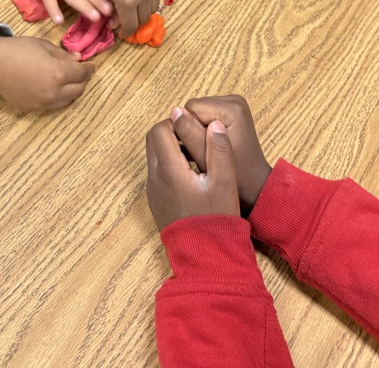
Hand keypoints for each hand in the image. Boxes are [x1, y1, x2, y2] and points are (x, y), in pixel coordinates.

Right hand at [0, 34, 94, 110]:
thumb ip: (63, 55)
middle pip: (79, 90)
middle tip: (81, 72)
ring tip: (68, 81)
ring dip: (72, 91)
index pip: (82, 74)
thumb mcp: (44, 46)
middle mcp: (53, 92)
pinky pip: (52, 106)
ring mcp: (43, 103)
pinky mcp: (32, 108)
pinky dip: (57, 98)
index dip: (89, 69)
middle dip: (83, 80)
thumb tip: (78, 59)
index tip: (91, 65)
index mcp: (58, 74)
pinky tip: (52, 88)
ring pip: (67, 101)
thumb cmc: (18, 49)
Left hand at [91, 0, 159, 36]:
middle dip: (134, 23)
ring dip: (143, 12)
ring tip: (133, 9)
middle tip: (125, 21)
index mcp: (128, 2)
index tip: (120, 32)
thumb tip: (117, 23)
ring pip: (153, 8)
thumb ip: (113, 11)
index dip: (125, 32)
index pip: (131, 26)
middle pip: (143, 19)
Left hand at [146, 117, 239, 231]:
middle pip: (153, 140)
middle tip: (195, 139)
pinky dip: (169, 165)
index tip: (195, 129)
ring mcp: (153, 190)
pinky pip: (157, 172)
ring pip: (154, 156)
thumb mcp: (225, 181)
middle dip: (171, 133)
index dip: (176, 123)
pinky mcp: (156, 200)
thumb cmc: (215, 219)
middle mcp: (154, 178)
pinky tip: (191, 175)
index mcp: (168, 170)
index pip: (160, 130)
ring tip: (196, 157)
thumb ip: (219, 149)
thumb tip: (214, 124)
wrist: (205, 256)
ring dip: (170, 149)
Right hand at [170, 95, 271, 211]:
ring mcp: (234, 104)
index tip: (195, 148)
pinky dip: (203, 128)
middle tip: (201, 150)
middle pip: (195, 107)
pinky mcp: (231, 109)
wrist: (255, 182)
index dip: (186, 129)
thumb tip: (174, 112)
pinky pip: (206, 114)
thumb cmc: (235, 174)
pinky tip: (208, 143)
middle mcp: (234, 101)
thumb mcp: (206, 157)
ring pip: (198, 111)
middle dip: (192, 128)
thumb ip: (189, 133)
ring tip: (205, 148)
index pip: (191, 108)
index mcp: (232, 109)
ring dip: (196, 129)